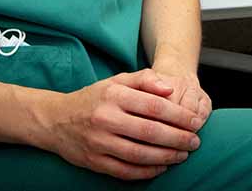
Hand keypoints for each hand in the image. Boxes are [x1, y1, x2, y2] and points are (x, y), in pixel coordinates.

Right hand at [40, 69, 202, 180]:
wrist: (55, 120)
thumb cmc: (94, 98)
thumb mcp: (116, 81)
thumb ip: (145, 79)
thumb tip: (170, 89)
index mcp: (113, 95)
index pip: (154, 106)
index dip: (179, 116)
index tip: (196, 121)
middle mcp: (105, 118)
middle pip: (150, 132)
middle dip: (178, 138)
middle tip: (195, 141)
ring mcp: (99, 142)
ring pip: (140, 154)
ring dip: (166, 156)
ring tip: (183, 154)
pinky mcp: (95, 162)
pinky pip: (126, 171)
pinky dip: (147, 171)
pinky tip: (162, 167)